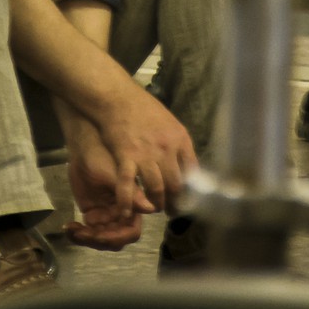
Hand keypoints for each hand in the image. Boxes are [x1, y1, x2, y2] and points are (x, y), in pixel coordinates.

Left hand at [62, 119, 151, 251]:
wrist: (83, 146)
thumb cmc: (103, 154)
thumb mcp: (116, 174)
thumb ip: (132, 193)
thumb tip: (151, 209)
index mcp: (132, 205)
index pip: (130, 231)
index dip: (118, 237)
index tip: (101, 235)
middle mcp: (120, 214)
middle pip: (113, 240)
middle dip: (98, 240)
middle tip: (81, 233)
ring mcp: (105, 216)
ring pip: (99, 239)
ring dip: (86, 239)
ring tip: (72, 229)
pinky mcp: (92, 214)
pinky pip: (87, 232)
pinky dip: (77, 234)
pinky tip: (68, 227)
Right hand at [93, 83, 196, 216]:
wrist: (116, 96)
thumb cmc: (142, 107)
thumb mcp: (168, 121)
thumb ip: (177, 143)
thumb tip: (184, 164)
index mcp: (180, 138)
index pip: (192, 172)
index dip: (190, 190)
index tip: (186, 199)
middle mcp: (166, 148)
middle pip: (176, 185)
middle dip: (174, 202)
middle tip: (170, 209)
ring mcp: (146, 154)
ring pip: (157, 190)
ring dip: (155, 203)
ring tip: (153, 207)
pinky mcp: (126, 157)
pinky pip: (128, 186)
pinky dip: (127, 202)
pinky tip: (126, 212)